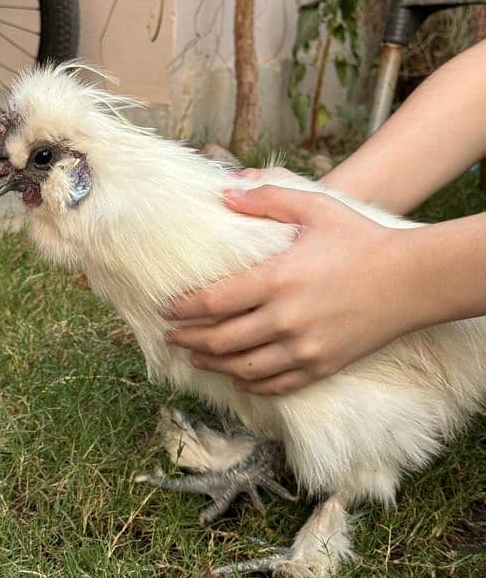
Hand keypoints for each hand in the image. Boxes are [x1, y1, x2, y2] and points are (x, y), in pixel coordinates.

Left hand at [167, 185, 421, 393]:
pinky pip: (278, 384)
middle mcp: (285, 319)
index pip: (213, 301)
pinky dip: (251, 385)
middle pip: (221, 338)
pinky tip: (238, 380)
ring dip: (212, 364)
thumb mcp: (315, 206)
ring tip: (194, 357)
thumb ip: (266, 198)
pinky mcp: (323, 365)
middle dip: (188, 337)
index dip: (183, 307)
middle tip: (169, 335)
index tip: (165, 308)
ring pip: (244, 367)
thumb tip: (224, 192)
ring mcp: (304, 348)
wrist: (412, 279)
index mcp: (277, 279)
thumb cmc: (361, 239)